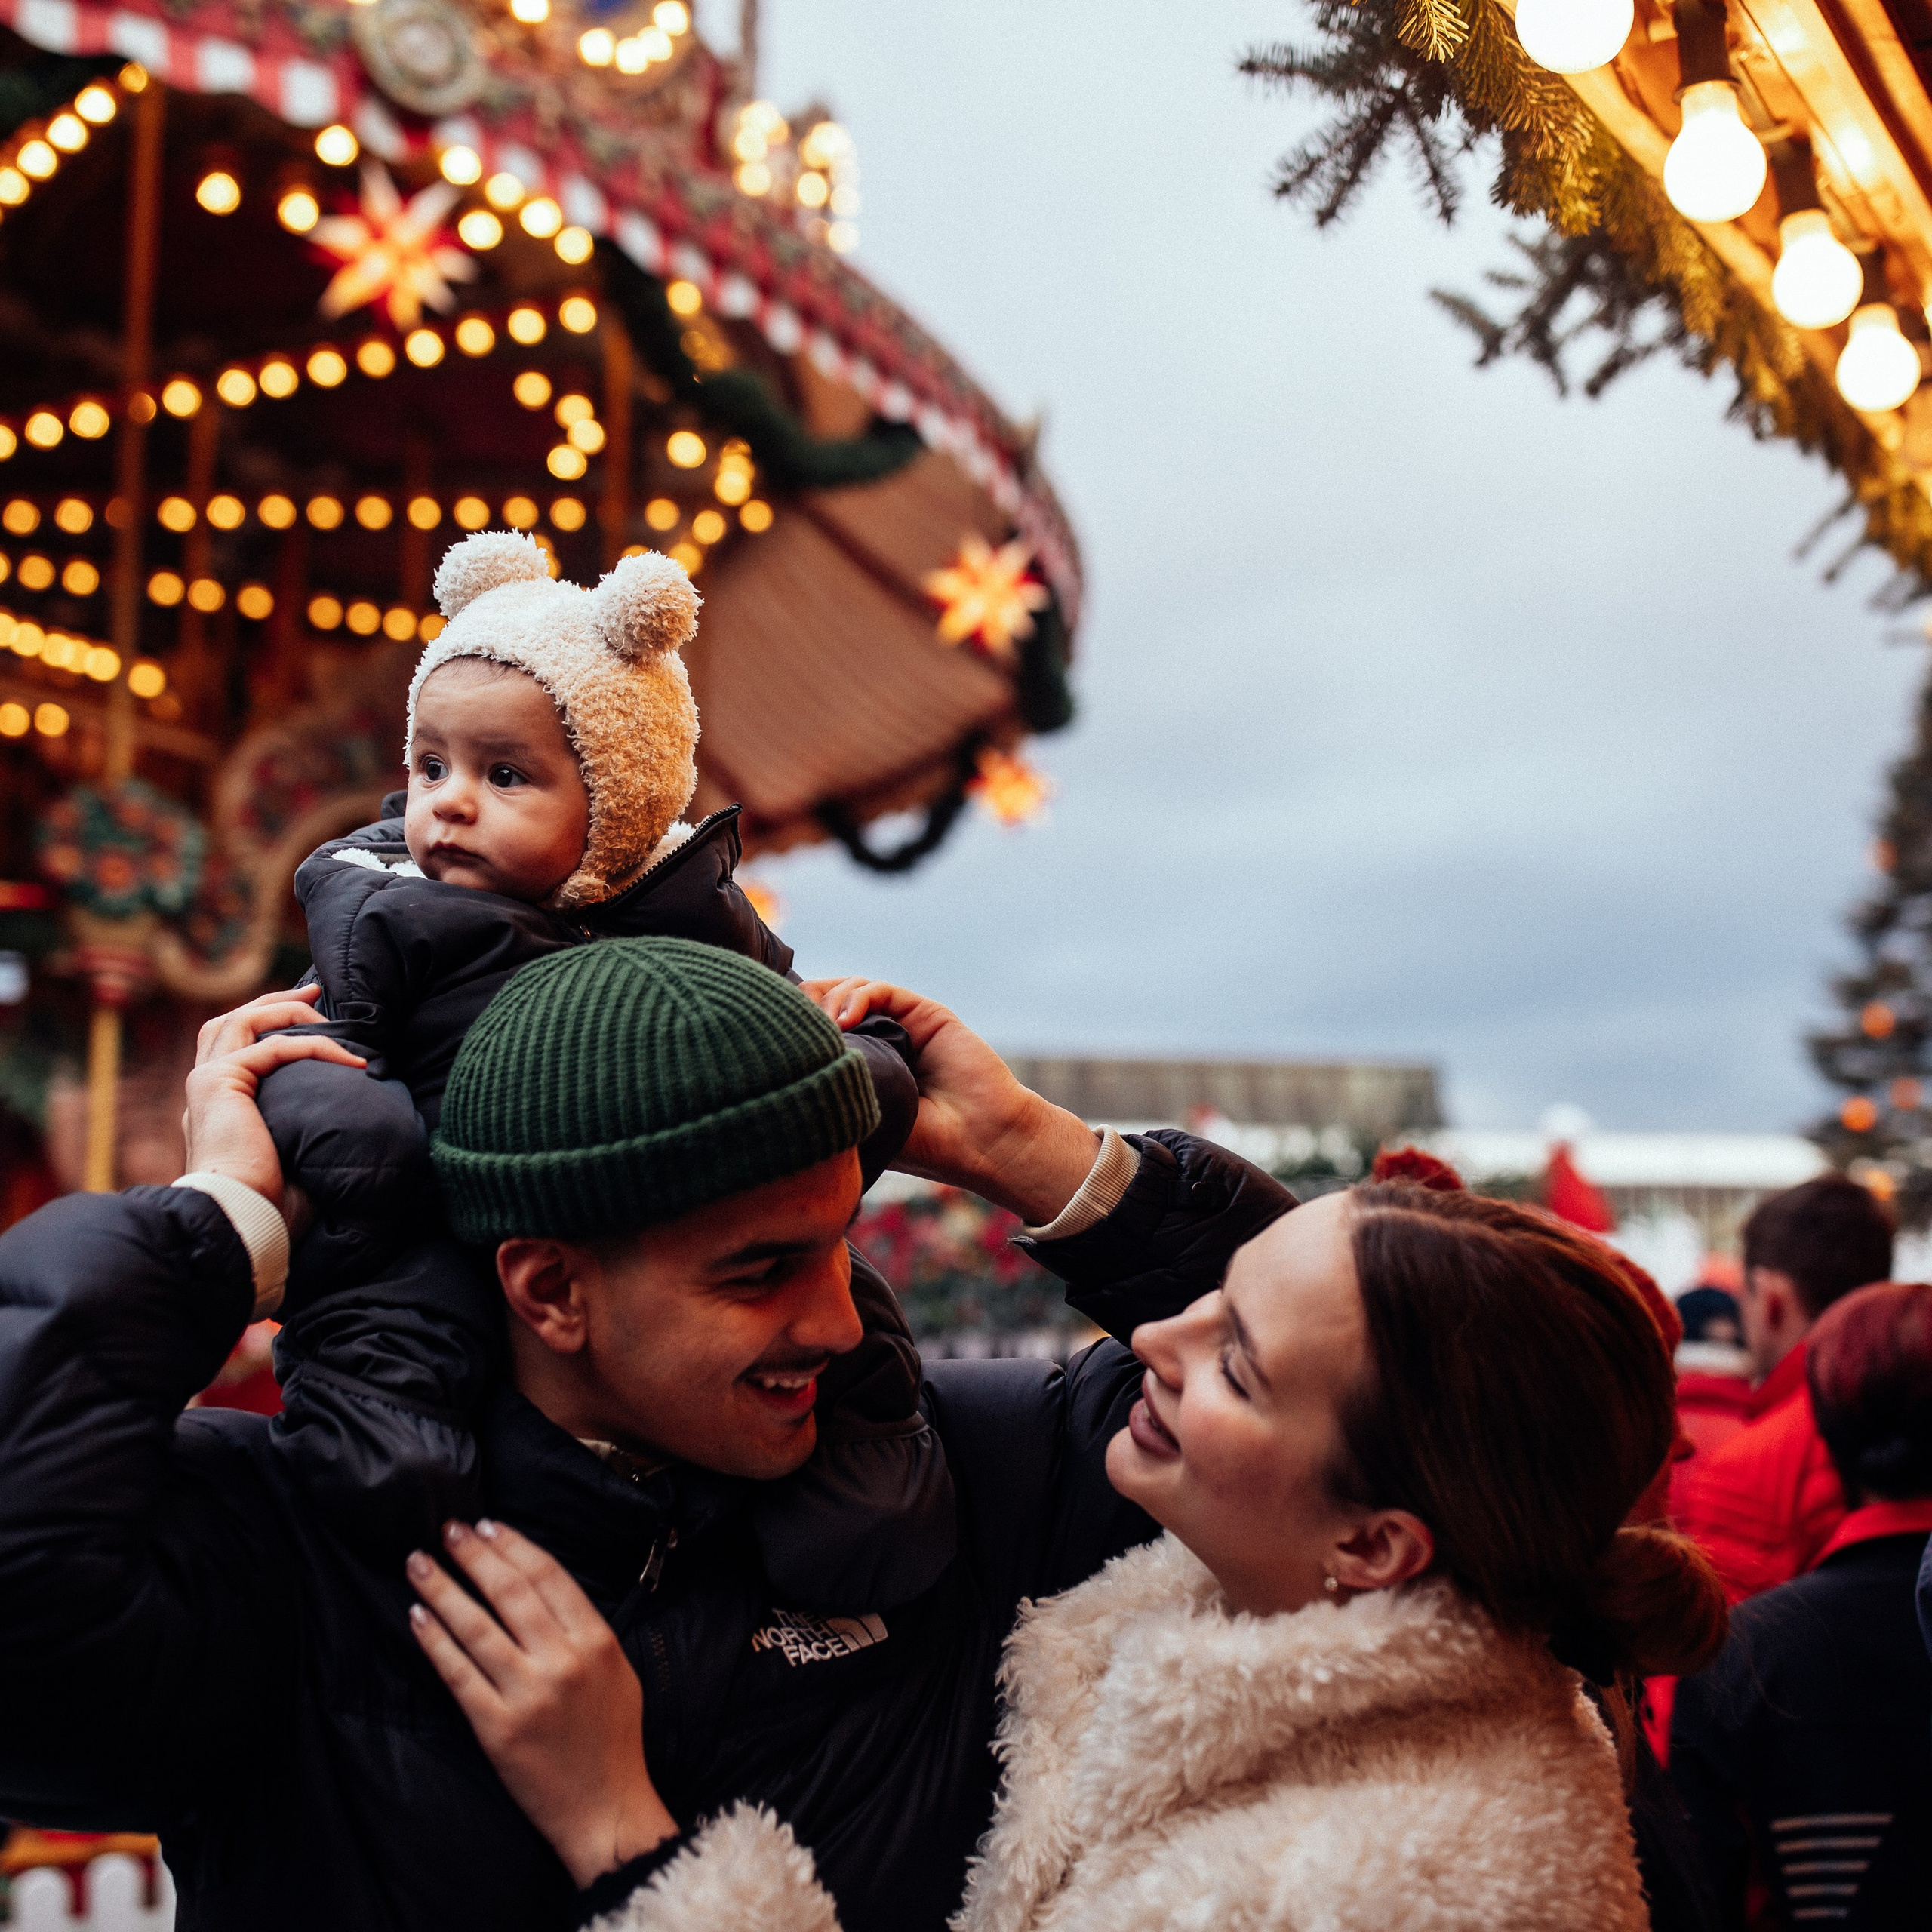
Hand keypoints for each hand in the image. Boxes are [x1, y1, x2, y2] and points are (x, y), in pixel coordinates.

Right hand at [181, 986, 364, 1207]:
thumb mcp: (291, 1151)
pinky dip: (315, 1046)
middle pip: (230, 1021)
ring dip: (288, 1011)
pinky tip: (351, 1062)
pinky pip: (273, 1046)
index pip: (237, 1046)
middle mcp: (206, 1088)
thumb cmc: (271, 1203)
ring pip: (242, 1020)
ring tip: (330, 1018)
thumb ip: (303, 1123)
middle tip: (315, 992)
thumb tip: (350, 1113)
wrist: (241, 1220)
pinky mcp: (217, 1082)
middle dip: (275, 1002)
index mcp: (218, 1105)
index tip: (315, 1016)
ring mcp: (206, 1082)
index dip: (272, 1023)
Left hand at [408, 1520, 677, 1887]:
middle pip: (510, 1591)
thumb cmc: (613, 1740)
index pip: (549, 1576)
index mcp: (596, 1641)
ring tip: (418, 1563)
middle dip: (474, 1555)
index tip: (487, 1525)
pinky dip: (435, 1642)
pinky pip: (458, 1674)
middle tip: (447, 1529)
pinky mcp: (497, 1728)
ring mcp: (528, 1695)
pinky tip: (417, 1618)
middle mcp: (562, 1661)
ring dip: (443, 1589)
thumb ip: (586, 1629)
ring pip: (476, 1627)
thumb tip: (541, 1587)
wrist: (605, 1809)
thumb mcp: (618, 1671)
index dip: (514, 1545)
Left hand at [801, 978, 1098, 1224]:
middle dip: (803, 1005)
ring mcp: (902, 1025)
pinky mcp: (924, 1013)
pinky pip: (881, 990)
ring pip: (850, 990)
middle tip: (790, 1024)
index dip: (791, 1026)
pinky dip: (857, 997)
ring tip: (824, 1029)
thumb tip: (781, 1068)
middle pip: (825, 1001)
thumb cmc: (923, 1143)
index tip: (770, 1039)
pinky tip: (845, 1020)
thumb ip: (831, 1089)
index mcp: (861, 1067)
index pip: (815, 1031)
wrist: (979, 1141)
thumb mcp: (861, 1119)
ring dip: (828, 1001)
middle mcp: (880, 1041)